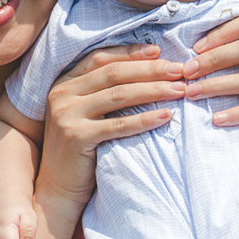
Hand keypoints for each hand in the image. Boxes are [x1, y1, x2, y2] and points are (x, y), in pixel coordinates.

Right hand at [35, 44, 185, 209]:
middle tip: (180, 71)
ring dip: (154, 90)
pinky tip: (166, 116)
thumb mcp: (89, 110)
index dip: (132, 53)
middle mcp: (62, 93)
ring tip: (179, 90)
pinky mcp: (76, 137)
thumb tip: (151, 64)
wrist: (58, 187)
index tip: (160, 51)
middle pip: (115, 73)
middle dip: (151, 70)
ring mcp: (66, 114)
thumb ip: (106, 89)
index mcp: (65, 81)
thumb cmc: (82, 146)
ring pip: (119, 95)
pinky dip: (145, 119)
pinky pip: (118, 125)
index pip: (102, 58)